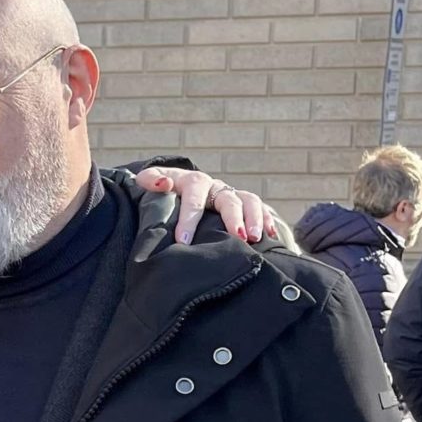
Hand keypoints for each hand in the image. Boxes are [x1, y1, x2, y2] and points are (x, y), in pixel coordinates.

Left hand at [135, 167, 276, 245]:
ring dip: (254, 218)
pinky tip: (271, 236)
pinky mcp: (243, 204)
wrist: (175, 188)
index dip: (189, 218)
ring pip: (249, 201)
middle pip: (228, 199)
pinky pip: (261, 208)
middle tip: (237, 237)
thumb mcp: (150, 182)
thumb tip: (164, 183)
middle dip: (233, 218)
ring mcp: (231, 194)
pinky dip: (268, 219)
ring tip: (254, 238)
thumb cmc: (162, 192)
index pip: (193, 197)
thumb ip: (150, 180)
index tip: (184, 241)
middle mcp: (215, 186)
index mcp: (192, 182)